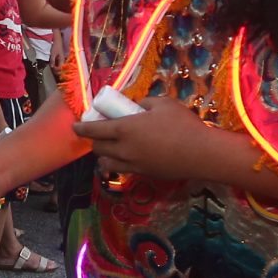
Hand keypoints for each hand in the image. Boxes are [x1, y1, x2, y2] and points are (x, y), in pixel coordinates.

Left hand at [72, 93, 221, 182]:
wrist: (201, 153)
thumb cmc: (182, 124)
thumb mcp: (162, 103)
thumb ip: (144, 102)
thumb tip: (136, 106)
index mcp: (124, 129)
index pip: (94, 130)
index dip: (81, 128)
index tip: (76, 126)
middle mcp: (124, 150)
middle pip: (98, 148)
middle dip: (94, 140)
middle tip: (99, 133)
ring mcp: (133, 165)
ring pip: (107, 164)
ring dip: (104, 155)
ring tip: (110, 148)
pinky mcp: (144, 175)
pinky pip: (123, 171)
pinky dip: (120, 164)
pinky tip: (128, 157)